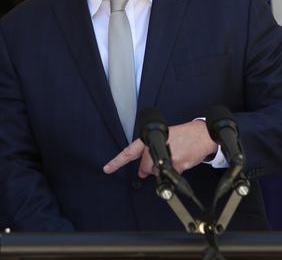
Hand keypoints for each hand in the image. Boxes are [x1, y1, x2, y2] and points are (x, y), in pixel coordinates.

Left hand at [103, 120, 217, 177]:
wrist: (202, 134)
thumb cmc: (182, 136)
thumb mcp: (163, 138)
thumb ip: (150, 153)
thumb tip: (143, 172)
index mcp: (149, 139)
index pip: (129, 152)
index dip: (117, 161)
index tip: (107, 169)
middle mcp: (156, 147)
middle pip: (145, 167)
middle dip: (148, 169)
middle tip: (156, 164)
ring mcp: (167, 157)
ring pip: (158, 173)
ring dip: (163, 170)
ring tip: (173, 157)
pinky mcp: (179, 164)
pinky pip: (171, 175)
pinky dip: (175, 172)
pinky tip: (181, 160)